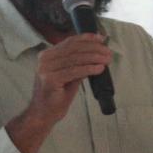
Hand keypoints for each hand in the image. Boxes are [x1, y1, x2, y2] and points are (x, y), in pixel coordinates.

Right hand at [7, 34, 112, 152]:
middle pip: (74, 48)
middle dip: (94, 49)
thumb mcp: (70, 75)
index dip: (87, 38)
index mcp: (47, 55)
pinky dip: (89, 69)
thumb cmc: (57, 95)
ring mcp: (45, 68)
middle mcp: (44, 59)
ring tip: (107, 60)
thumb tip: (97, 52)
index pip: (69, 42)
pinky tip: (99, 69)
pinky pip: (74, 71)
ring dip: (94, 58)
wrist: (43, 113)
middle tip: (108, 53)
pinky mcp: (50, 79)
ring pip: (75, 59)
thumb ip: (78, 63)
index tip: (101, 38)